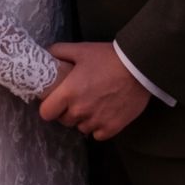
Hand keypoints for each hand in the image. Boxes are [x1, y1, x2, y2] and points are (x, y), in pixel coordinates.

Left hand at [37, 40, 152, 139]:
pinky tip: (104, 113)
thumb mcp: (81, 50)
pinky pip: (97, 134)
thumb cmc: (108, 58)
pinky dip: (99, 126)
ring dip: (84, 119)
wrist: (138, 67)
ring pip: (81, 127)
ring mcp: (96, 121)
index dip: (49, 107)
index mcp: (68, 93)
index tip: (55, 101)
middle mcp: (80, 111)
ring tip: (94, 104)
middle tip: (77, 98)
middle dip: (67, 111)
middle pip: (64, 121)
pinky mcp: (111, 128)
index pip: (46, 113)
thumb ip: (60, 51)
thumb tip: (47, 53)